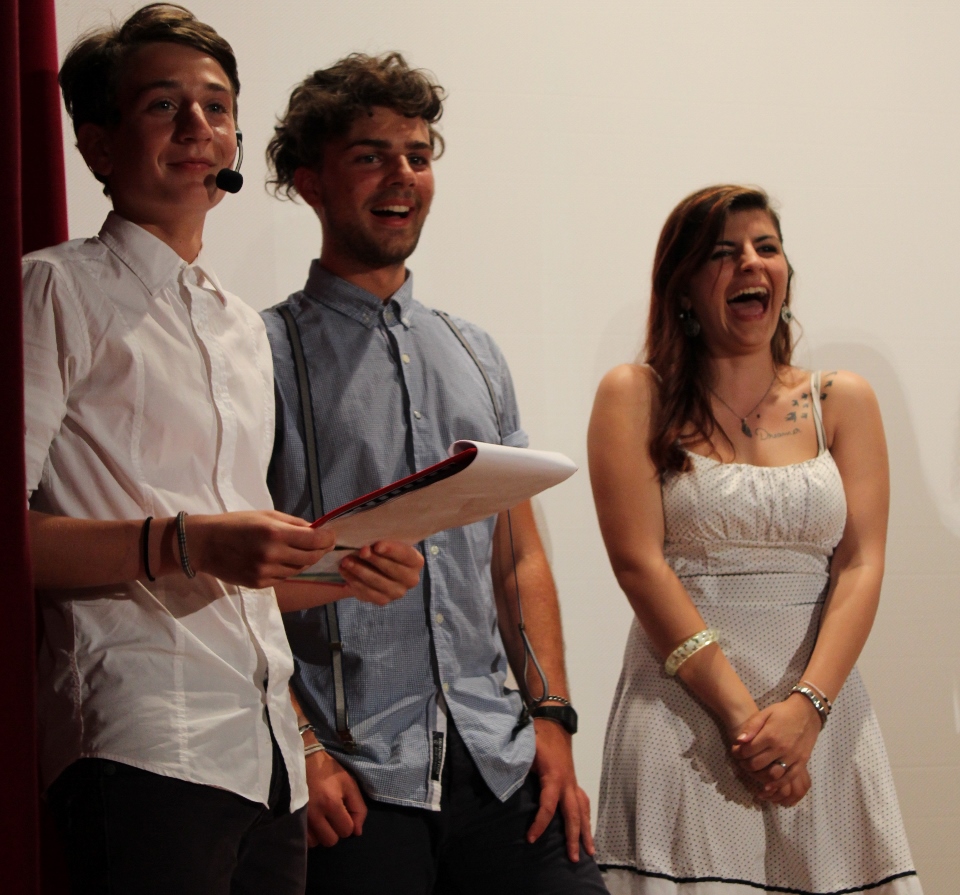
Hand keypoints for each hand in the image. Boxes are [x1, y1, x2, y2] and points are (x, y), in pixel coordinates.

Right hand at [185, 511, 334, 588]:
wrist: (204, 544)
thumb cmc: (236, 524)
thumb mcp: (266, 515)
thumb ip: (293, 523)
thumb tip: (316, 529)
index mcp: (274, 533)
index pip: (314, 540)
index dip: (327, 538)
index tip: (332, 536)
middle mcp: (272, 555)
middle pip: (311, 557)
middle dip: (321, 550)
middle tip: (325, 544)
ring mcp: (265, 572)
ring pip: (299, 569)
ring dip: (305, 560)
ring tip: (302, 551)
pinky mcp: (259, 584)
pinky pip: (284, 577)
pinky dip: (289, 569)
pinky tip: (284, 560)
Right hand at [303, 750, 367, 846]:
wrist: (302, 760)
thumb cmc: (328, 771)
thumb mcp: (349, 783)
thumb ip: (358, 808)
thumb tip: (357, 832)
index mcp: (331, 803)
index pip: (346, 831)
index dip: (348, 823)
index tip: (344, 812)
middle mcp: (315, 814)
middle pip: (331, 841)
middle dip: (335, 831)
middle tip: (332, 816)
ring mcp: (300, 818)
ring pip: (316, 843)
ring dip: (321, 834)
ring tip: (321, 819)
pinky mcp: (290, 819)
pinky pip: (303, 840)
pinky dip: (310, 834)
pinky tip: (312, 822)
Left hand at [339, 541, 423, 605]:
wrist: (377, 566)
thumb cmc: (382, 549)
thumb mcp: (385, 541)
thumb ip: (380, 541)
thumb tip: (364, 544)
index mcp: (415, 561)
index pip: (406, 555)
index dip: (392, 550)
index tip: (377, 545)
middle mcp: (411, 579)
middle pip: (391, 569)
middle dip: (373, 559)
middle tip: (359, 551)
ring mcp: (397, 592)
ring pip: (377, 582)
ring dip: (359, 571)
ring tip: (345, 561)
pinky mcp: (383, 601)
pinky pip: (368, 593)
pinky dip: (355, 582)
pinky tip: (345, 572)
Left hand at [527, 718, 593, 861]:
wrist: (554, 722)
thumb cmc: (537, 736)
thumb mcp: (525, 750)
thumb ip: (517, 767)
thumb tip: (507, 782)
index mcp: (553, 777)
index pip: (548, 806)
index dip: (540, 824)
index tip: (530, 839)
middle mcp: (567, 783)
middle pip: (574, 814)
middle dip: (574, 837)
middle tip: (575, 859)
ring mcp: (572, 782)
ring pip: (583, 810)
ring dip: (586, 831)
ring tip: (590, 851)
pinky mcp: (573, 780)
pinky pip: (583, 801)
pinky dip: (586, 816)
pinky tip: (587, 828)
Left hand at [729, 694, 821, 804]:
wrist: (807, 713)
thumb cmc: (783, 712)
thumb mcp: (764, 713)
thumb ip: (751, 727)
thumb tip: (738, 741)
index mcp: (770, 735)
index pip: (748, 751)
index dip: (738, 753)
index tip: (735, 752)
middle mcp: (781, 748)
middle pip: (757, 764)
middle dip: (745, 765)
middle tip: (742, 762)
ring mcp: (792, 757)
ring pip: (771, 774)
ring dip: (758, 776)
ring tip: (753, 771)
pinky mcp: (801, 762)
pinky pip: (788, 778)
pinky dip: (776, 784)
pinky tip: (767, 786)